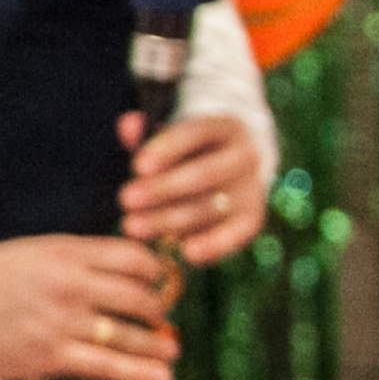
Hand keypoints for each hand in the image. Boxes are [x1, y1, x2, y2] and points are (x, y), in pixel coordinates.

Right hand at [0, 233, 179, 379]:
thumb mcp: (34, 252)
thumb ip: (78, 257)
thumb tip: (122, 266)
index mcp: (68, 253)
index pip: (133, 257)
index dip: (157, 270)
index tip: (163, 279)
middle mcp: (72, 285)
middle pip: (138, 296)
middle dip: (159, 307)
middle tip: (163, 314)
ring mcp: (64, 322)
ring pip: (128, 333)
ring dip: (156, 343)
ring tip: (171, 348)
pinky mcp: (53, 355)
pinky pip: (108, 365)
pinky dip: (139, 373)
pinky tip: (161, 377)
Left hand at [117, 109, 266, 265]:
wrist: (238, 165)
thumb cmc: (191, 149)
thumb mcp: (172, 132)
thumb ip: (147, 130)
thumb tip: (127, 126)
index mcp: (225, 126)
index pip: (197, 133)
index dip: (168, 149)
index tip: (138, 167)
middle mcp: (244, 155)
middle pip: (204, 173)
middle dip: (162, 189)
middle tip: (126, 200)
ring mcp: (252, 187)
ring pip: (212, 206)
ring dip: (170, 219)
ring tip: (132, 227)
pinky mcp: (253, 216)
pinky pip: (238, 233)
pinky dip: (215, 245)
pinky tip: (187, 254)